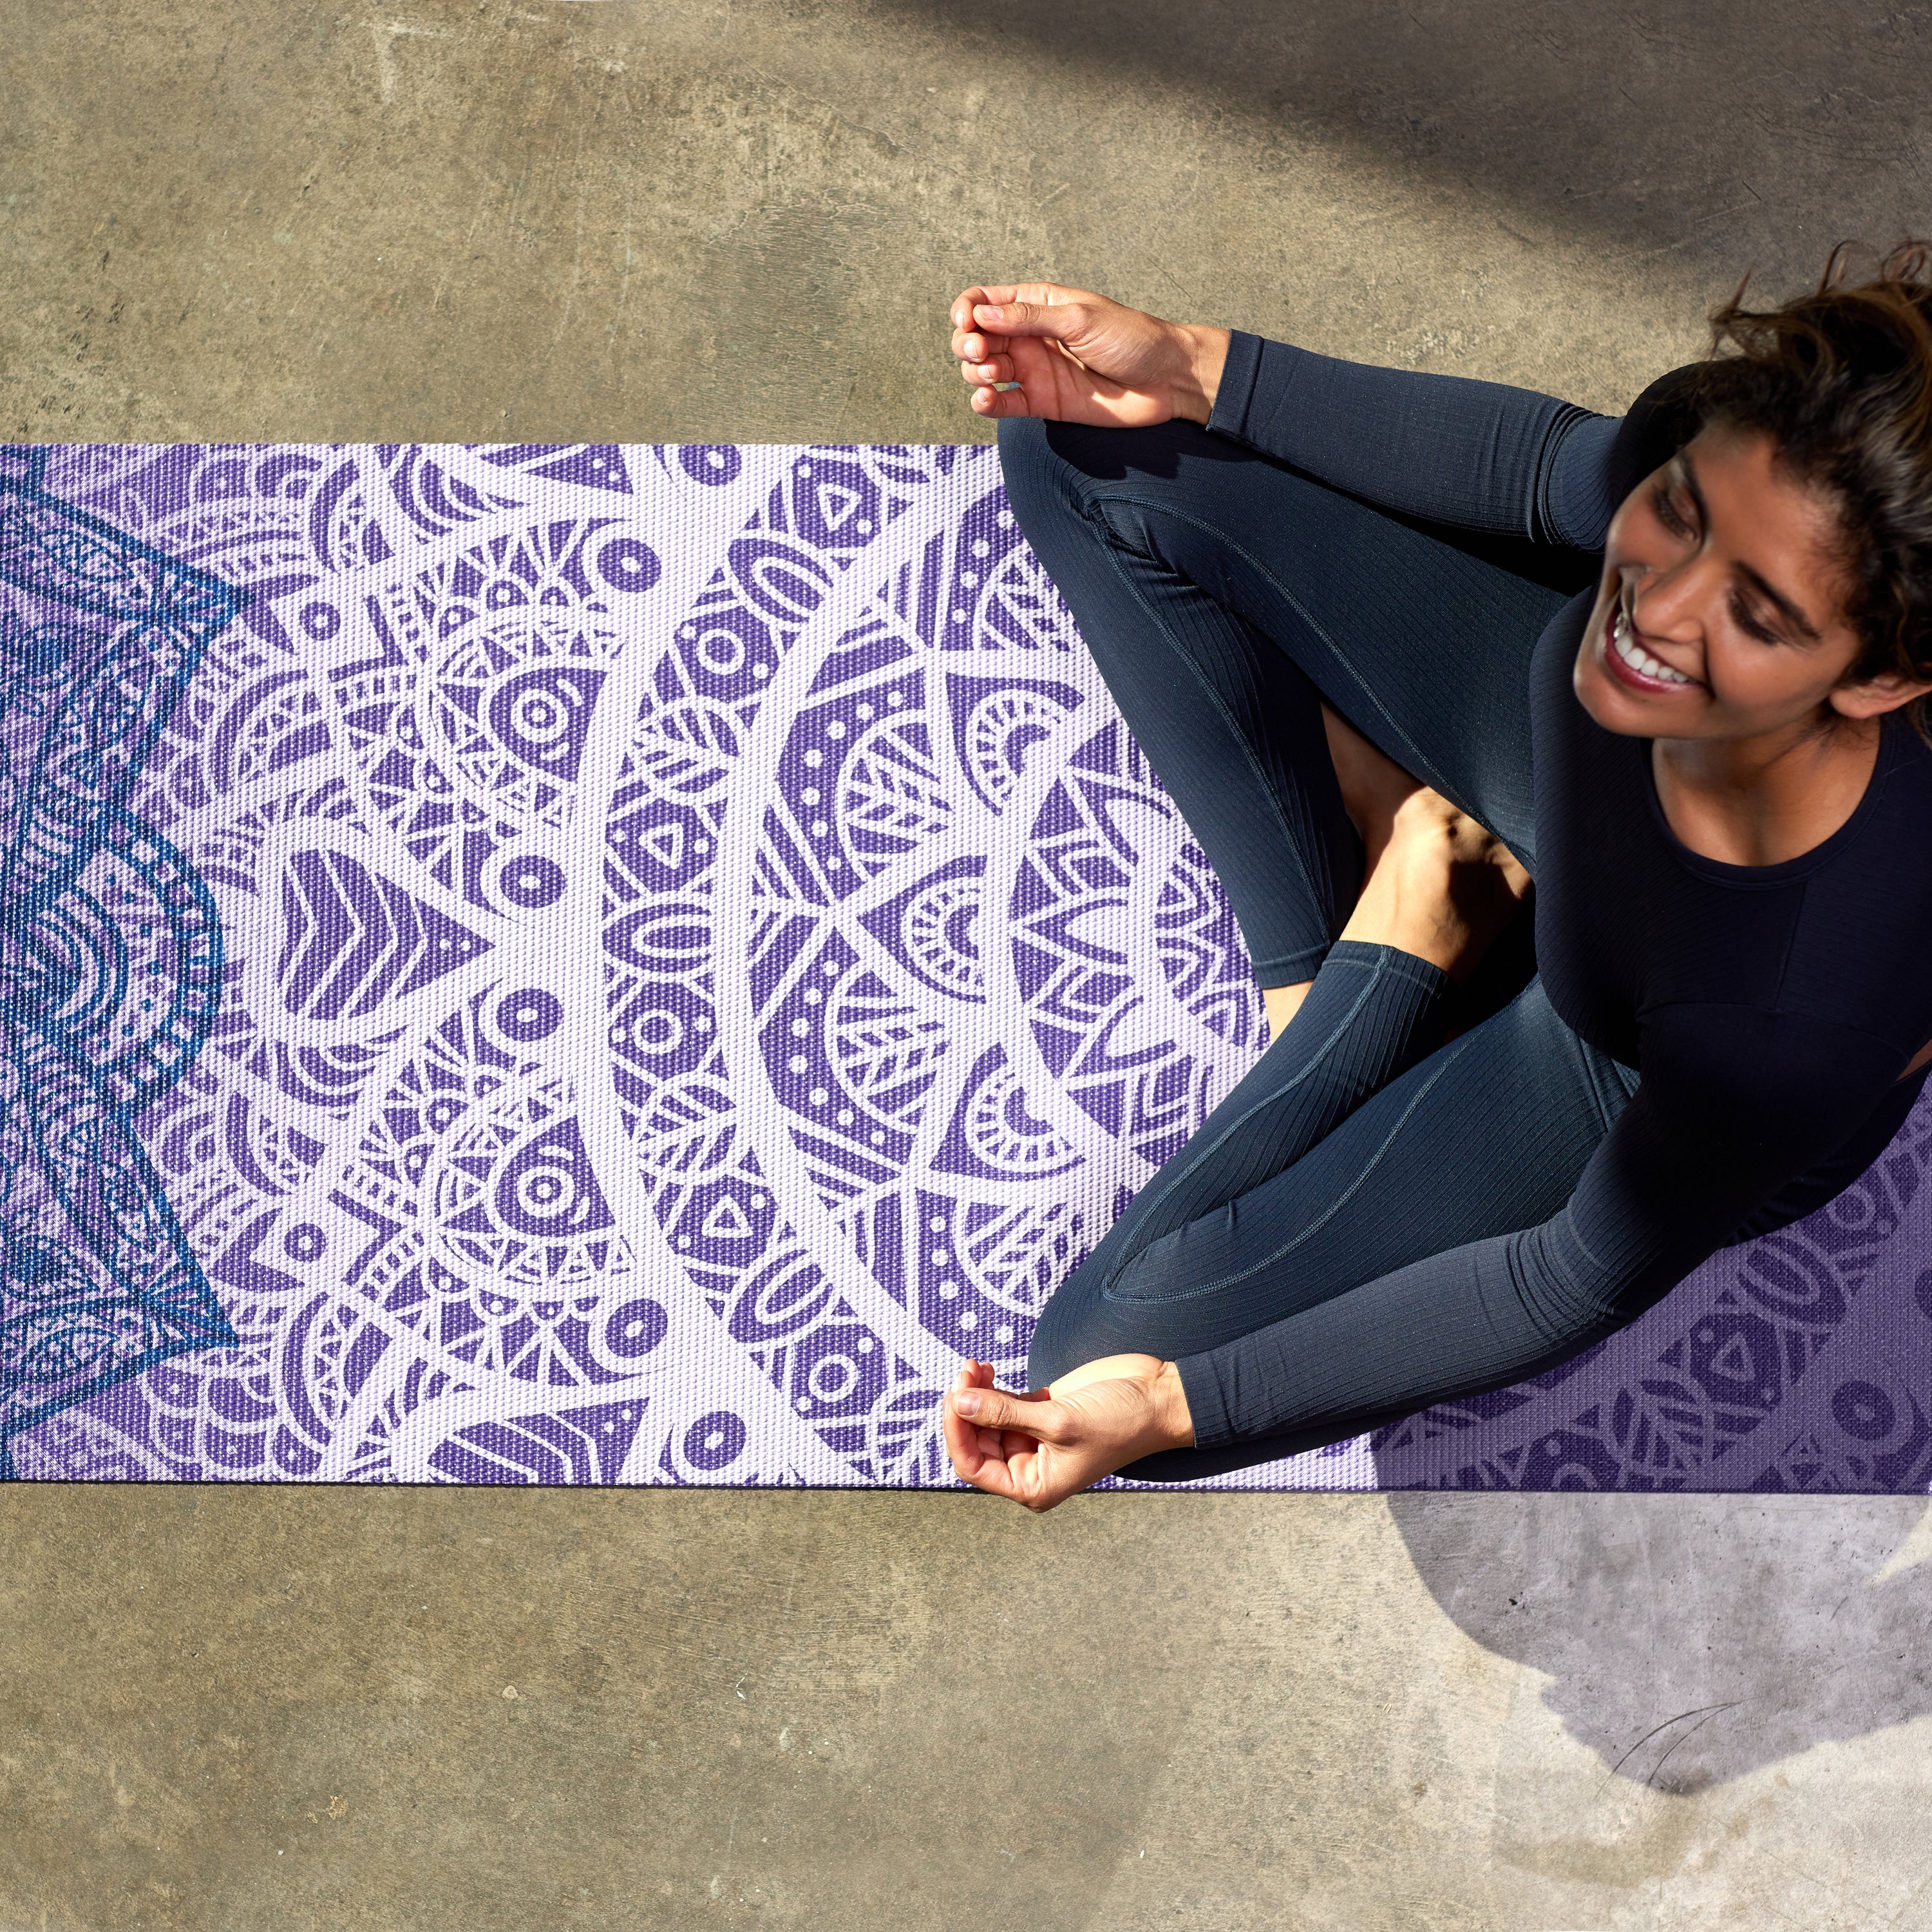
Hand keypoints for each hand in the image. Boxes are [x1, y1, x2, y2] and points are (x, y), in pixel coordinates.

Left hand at [941, 1352, 1195, 1511]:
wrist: (1156, 1397)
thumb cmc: (1120, 1423)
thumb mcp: (1058, 1421)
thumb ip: (1004, 1412)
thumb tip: (959, 1403)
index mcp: (1033, 1485)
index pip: (974, 1465)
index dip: (957, 1432)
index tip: (954, 1398)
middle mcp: (1030, 1465)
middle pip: (976, 1440)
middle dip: (964, 1408)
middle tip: (964, 1374)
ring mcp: (1034, 1436)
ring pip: (986, 1418)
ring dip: (975, 1393)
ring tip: (974, 1367)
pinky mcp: (1041, 1410)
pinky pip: (1002, 1402)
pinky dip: (990, 1387)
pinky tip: (985, 1369)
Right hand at [949, 283, 1229, 427]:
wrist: (1164, 379)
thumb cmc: (1130, 338)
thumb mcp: (1079, 318)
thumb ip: (1030, 318)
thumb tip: (982, 316)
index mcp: (1037, 305)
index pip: (985, 301)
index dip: (967, 310)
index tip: (966, 323)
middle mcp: (1030, 337)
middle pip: (978, 338)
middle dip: (968, 344)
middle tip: (980, 353)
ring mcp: (1035, 371)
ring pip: (984, 372)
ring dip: (975, 374)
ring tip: (990, 376)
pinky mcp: (1043, 403)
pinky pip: (1004, 404)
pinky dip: (987, 404)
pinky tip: (985, 400)